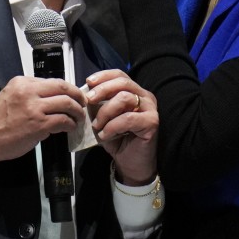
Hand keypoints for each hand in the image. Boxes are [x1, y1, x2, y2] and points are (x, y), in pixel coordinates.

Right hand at [0, 76, 85, 168]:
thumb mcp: (11, 96)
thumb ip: (30, 93)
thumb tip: (53, 98)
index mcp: (22, 82)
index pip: (53, 81)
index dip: (68, 88)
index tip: (74, 95)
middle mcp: (29, 91)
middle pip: (63, 88)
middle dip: (78, 96)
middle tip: (83, 104)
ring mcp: (34, 108)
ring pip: (66, 103)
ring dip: (77, 111)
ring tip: (78, 118)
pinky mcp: (39, 124)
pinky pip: (63, 120)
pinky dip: (70, 124)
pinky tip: (70, 128)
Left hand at [85, 70, 157, 184]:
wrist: (130, 163)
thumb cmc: (117, 139)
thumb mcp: (102, 118)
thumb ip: (97, 105)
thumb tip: (86, 94)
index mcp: (134, 92)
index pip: (120, 75)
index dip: (103, 76)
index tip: (88, 82)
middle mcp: (145, 97)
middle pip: (123, 83)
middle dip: (102, 90)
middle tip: (89, 101)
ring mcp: (150, 109)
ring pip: (124, 99)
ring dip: (105, 112)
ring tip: (97, 126)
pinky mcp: (152, 122)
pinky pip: (128, 118)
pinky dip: (112, 126)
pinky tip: (105, 135)